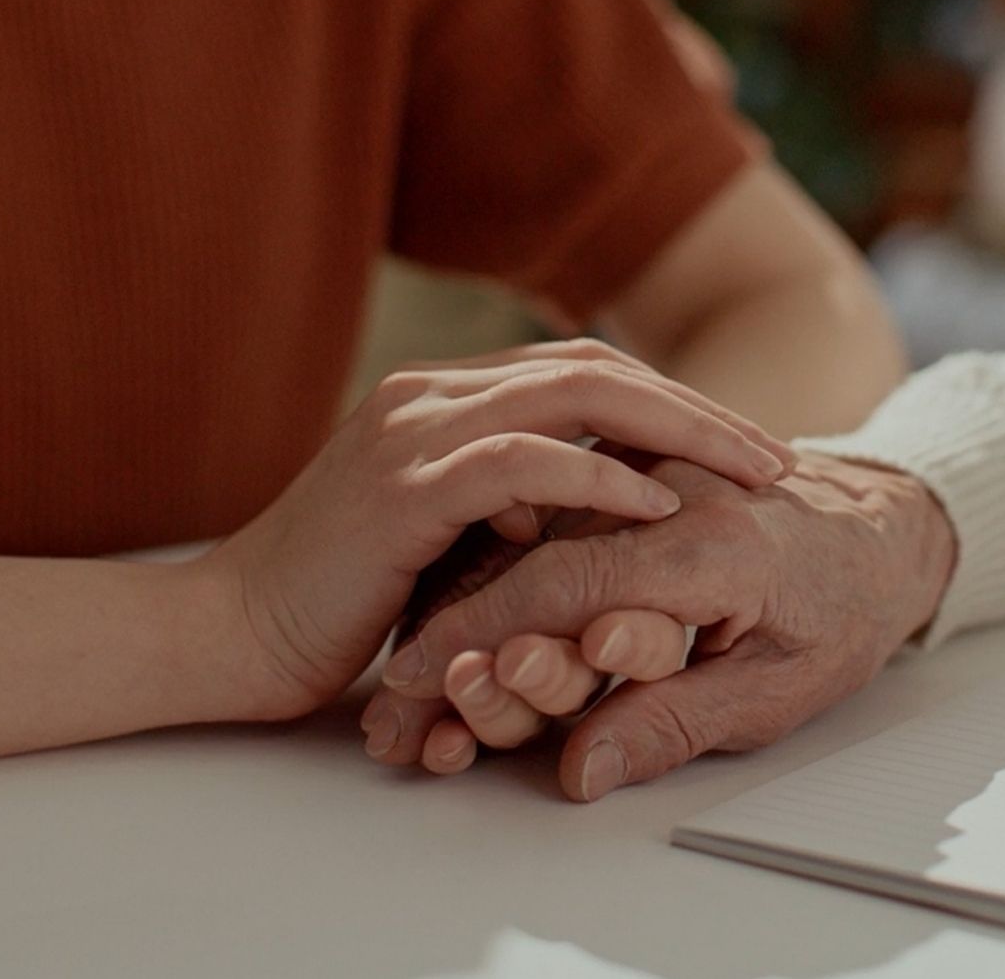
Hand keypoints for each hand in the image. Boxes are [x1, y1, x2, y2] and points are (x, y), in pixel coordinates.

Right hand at [200, 340, 793, 718]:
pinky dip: (599, 480)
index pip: (583, 372)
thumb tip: (577, 503)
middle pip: (597, 368)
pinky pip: (523, 461)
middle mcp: (432, 395)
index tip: (744, 451)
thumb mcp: (436, 538)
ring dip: (677, 434)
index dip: (672, 405)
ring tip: (750, 477)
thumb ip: (499, 504)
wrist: (226, 635)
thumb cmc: (336, 602)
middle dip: (699, 411)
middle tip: (778, 458)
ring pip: (575, 395)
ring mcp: (414, 430)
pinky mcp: (402, 485)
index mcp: (443, 399)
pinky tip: (657, 509)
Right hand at [372, 453, 955, 799]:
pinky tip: (481, 603)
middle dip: (459, 622)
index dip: (481, 639)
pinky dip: (507, 555)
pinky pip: (557, 499)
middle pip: (533, 553)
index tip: (422, 684)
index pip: (563, 587)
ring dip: (475, 589)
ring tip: (429, 652)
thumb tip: (580, 767)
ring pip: (533, 523)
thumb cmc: (846, 609)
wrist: (896, 530)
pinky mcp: (645, 466)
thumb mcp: (778, 691)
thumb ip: (674, 720)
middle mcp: (672, 489)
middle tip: (405, 684)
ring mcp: (656, 468)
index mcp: (709, 545)